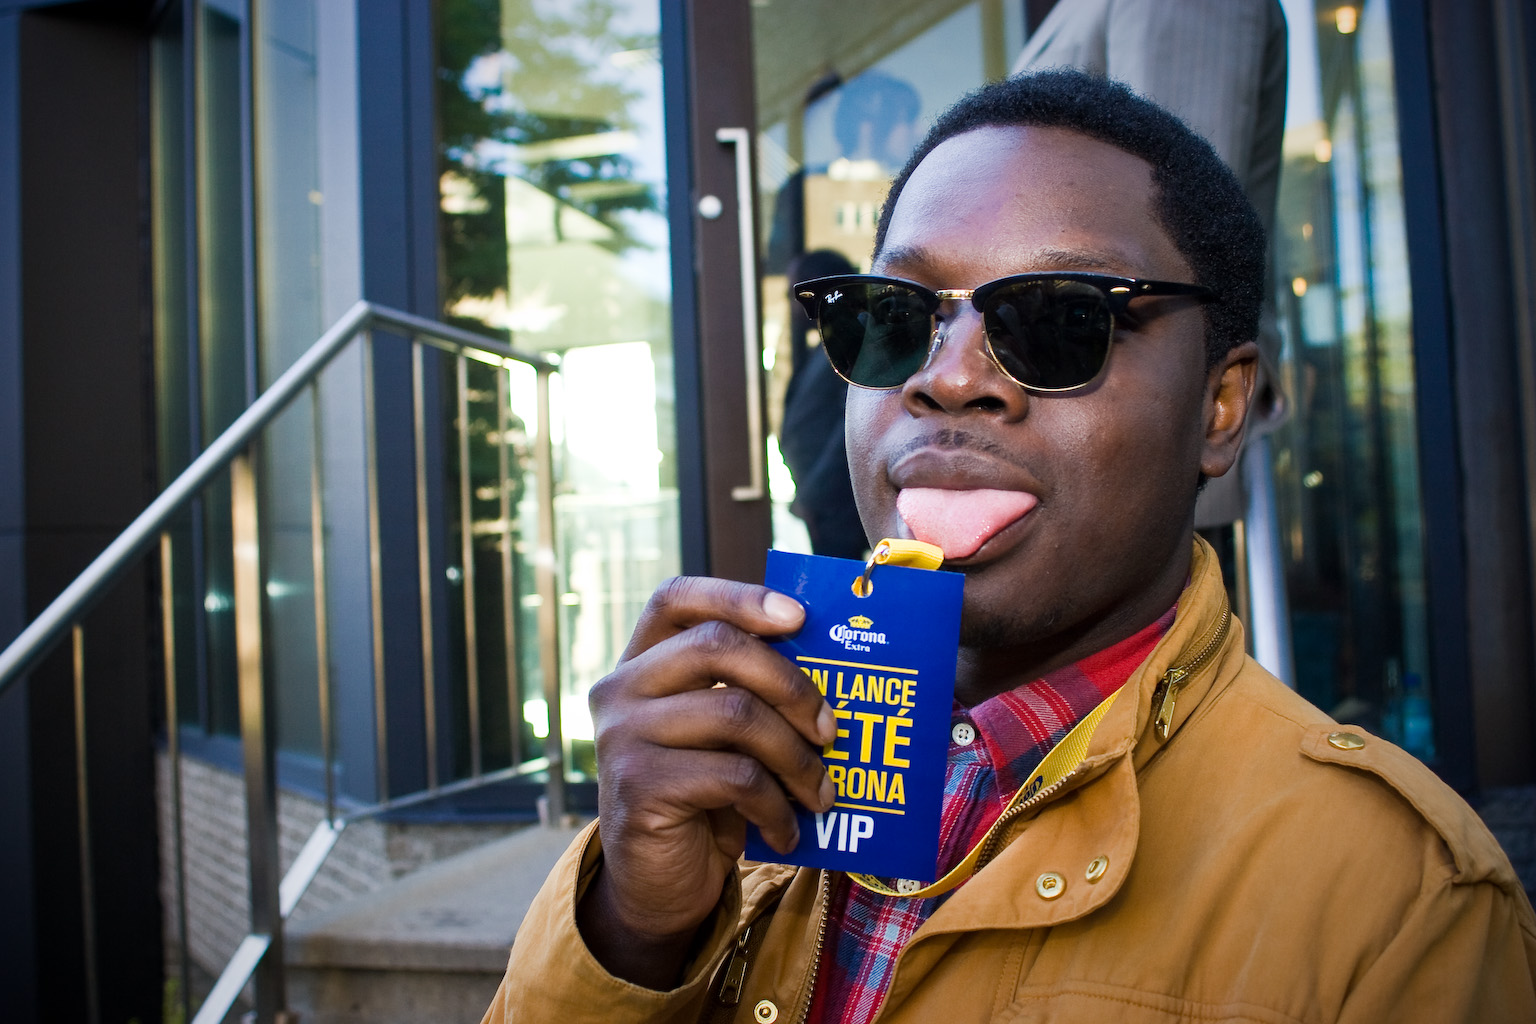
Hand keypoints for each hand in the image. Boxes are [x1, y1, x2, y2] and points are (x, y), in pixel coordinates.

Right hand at [576, 577, 835, 986]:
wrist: (657, 886)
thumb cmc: (702, 798)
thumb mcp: (720, 735)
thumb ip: (745, 691)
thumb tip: (832, 664)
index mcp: (639, 662)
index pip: (675, 598)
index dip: (738, 595)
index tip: (799, 616)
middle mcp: (620, 689)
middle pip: (718, 647)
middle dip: (791, 684)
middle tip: (831, 729)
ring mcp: (623, 736)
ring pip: (737, 714)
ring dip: (797, 758)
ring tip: (821, 793)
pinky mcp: (640, 787)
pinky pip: (736, 776)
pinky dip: (777, 805)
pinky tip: (788, 829)